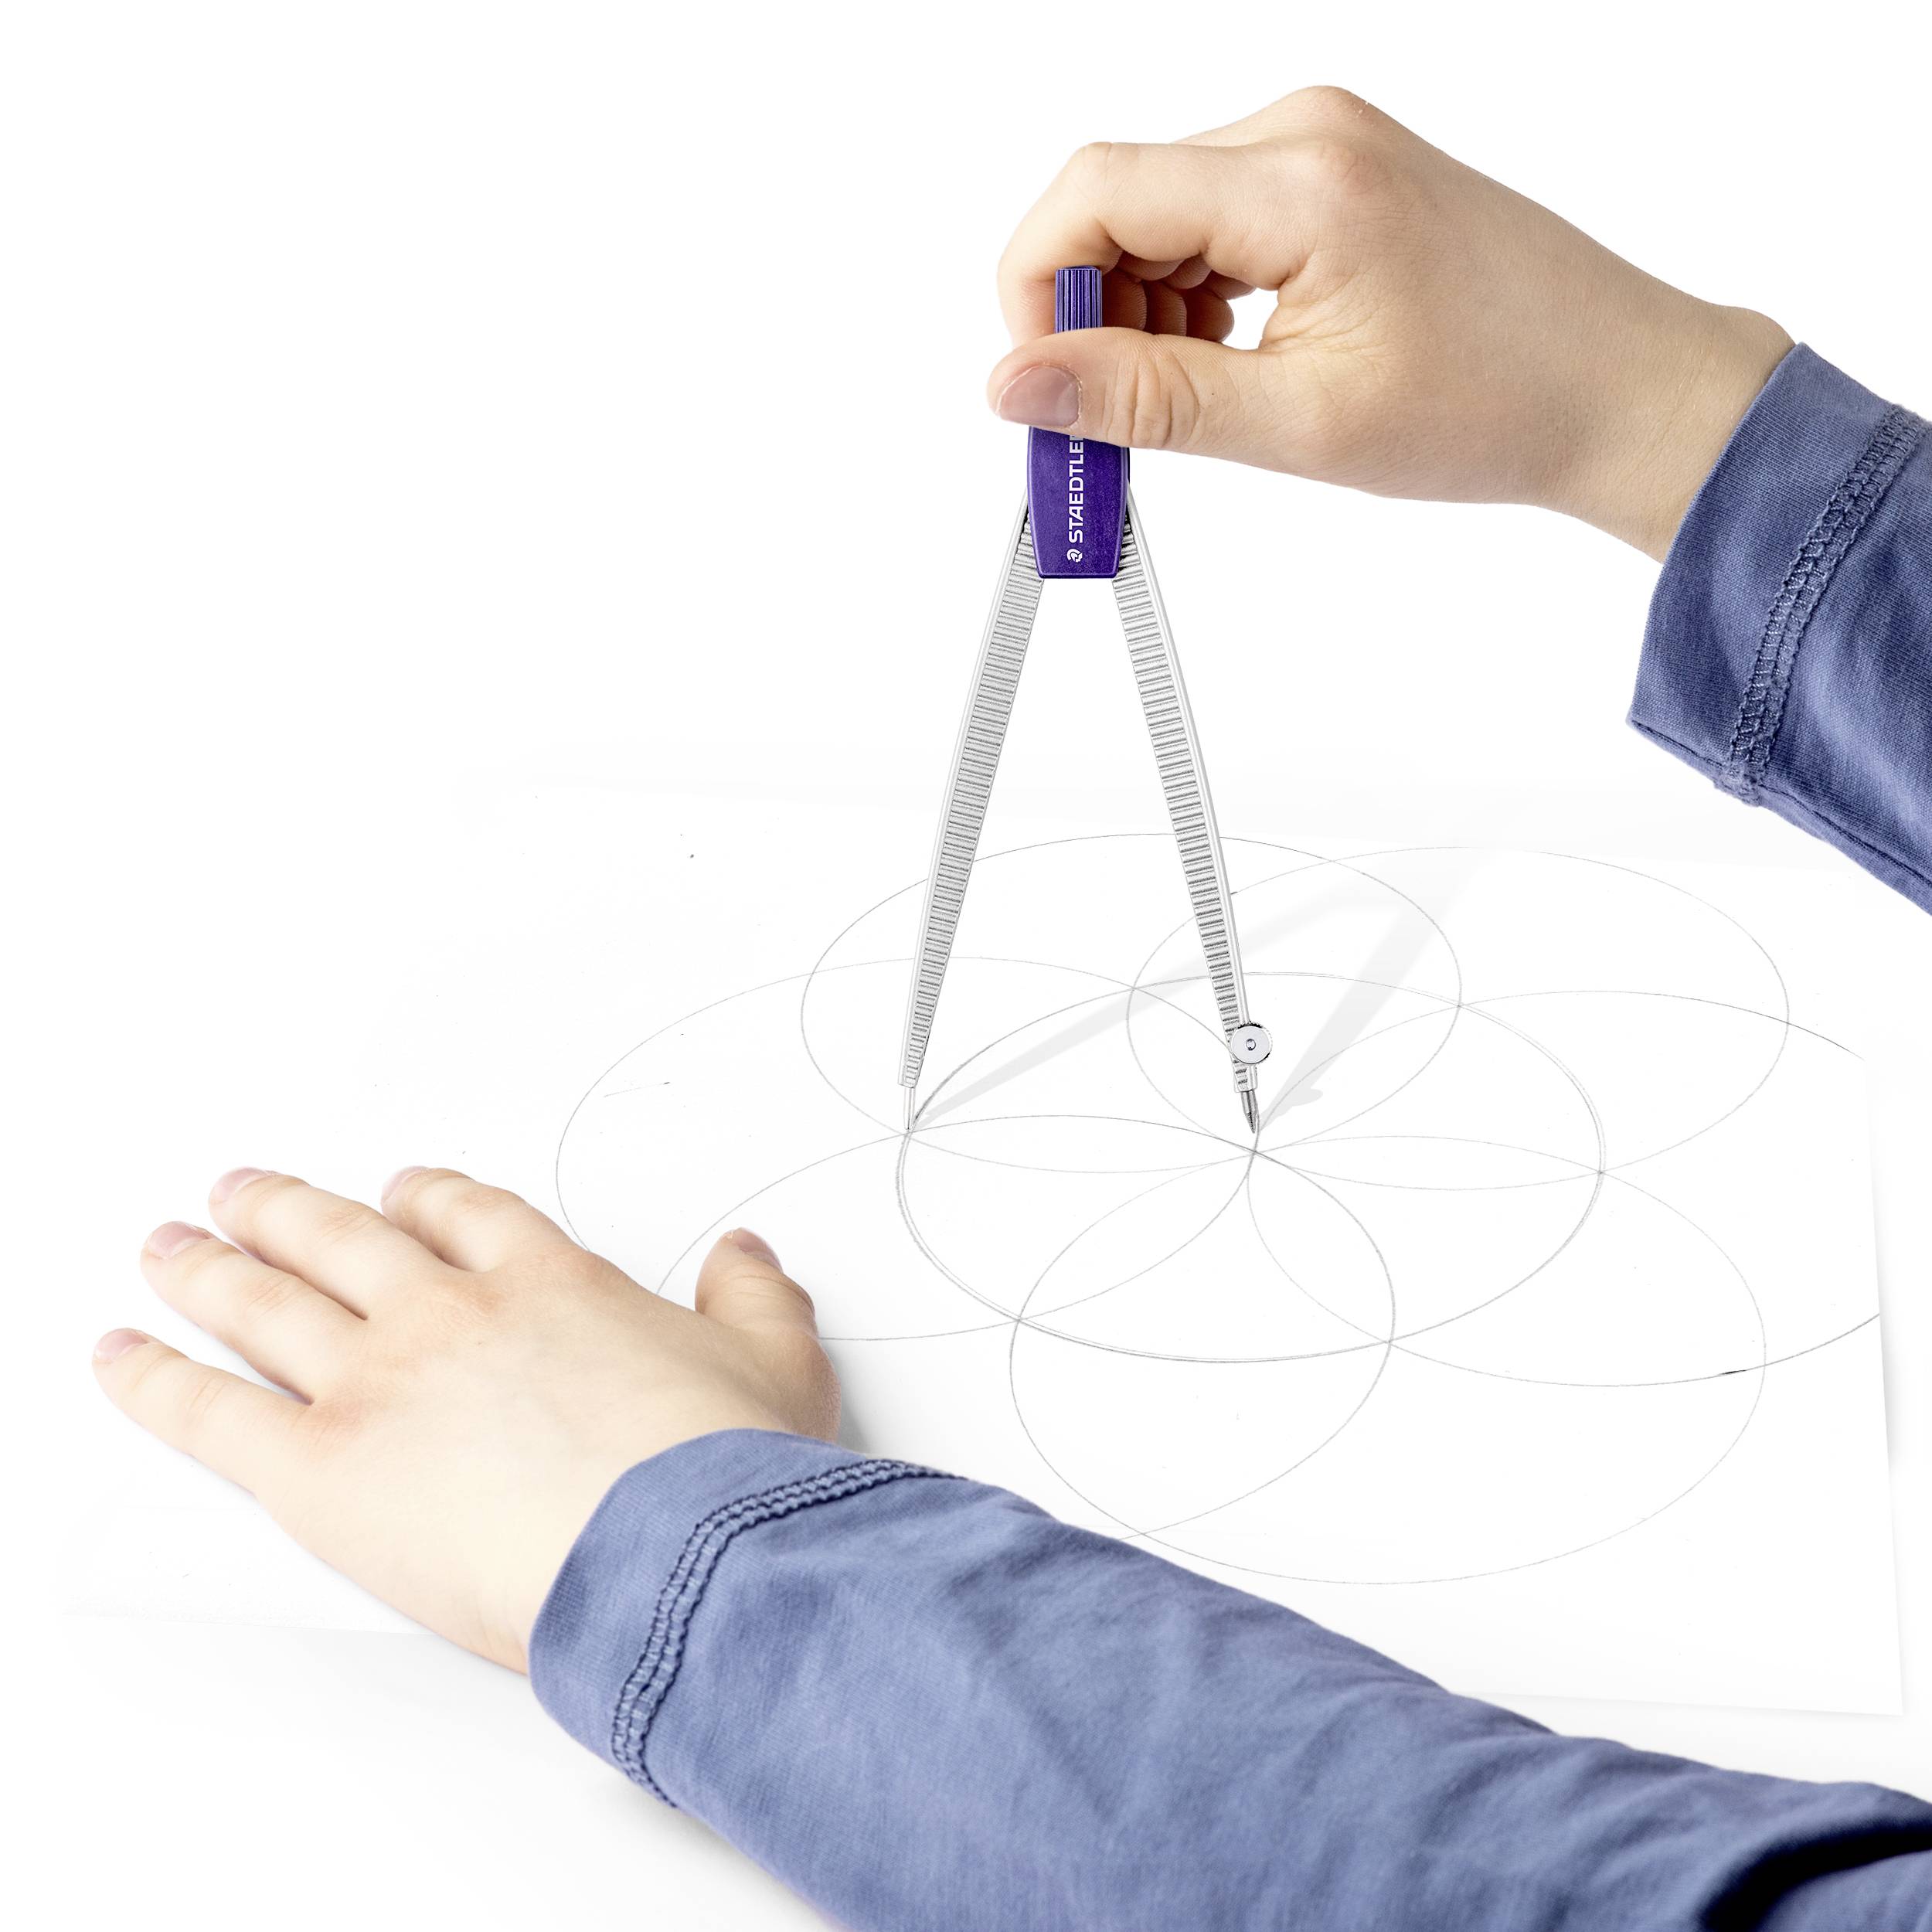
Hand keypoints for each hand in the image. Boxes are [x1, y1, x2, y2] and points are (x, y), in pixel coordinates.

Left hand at [92, 1168, 837, 1670]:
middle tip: (242, 1192)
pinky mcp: (322, 1469)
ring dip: (206, 1266)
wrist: (676, 1554)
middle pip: (342, 1236)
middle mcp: (449, 1312)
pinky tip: (120, 1354)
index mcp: (548, 1281)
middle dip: (284, 1209)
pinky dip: (153, 1378)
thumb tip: (750, 1255)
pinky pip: (211, 1409)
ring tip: (168, 1244)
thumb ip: (756, 1296)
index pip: (463, 1213)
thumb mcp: (775, 1363)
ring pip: (266, 1301)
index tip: (400, 1193)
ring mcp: (378, 1381)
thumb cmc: (720, 1470)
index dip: (422, 1196)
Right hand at [987, 87, 1791, 558]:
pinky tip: (1229, 360)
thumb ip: (1145, 399)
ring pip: (1159, 210)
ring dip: (1141, 310)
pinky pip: (1214, 215)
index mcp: (1300, 177)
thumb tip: (1014, 385)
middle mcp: (1305, 129)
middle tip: (1111, 424)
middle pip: (1118, 196)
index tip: (1045, 390)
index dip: (1036, 291)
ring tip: (1195, 400)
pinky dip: (1192, 294)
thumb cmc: (1495, 405)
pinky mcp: (1336, 169)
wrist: (1620, 389)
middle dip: (1090, 312)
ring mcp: (1323, 140)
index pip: (1094, 189)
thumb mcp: (1300, 424)